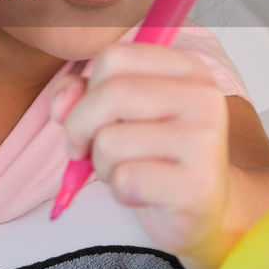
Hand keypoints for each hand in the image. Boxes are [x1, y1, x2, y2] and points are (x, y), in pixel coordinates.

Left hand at [56, 43, 230, 262]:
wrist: (200, 211)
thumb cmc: (153, 156)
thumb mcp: (115, 115)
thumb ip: (81, 95)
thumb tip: (63, 106)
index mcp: (187, 68)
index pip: (114, 57)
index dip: (86, 91)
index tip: (86, 119)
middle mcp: (203, 95)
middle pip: (111, 93)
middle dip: (80, 127)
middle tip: (84, 152)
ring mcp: (205, 139)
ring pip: (111, 141)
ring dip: (102, 165)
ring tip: (127, 172)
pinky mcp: (199, 182)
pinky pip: (126, 179)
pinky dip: (120, 192)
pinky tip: (143, 194)